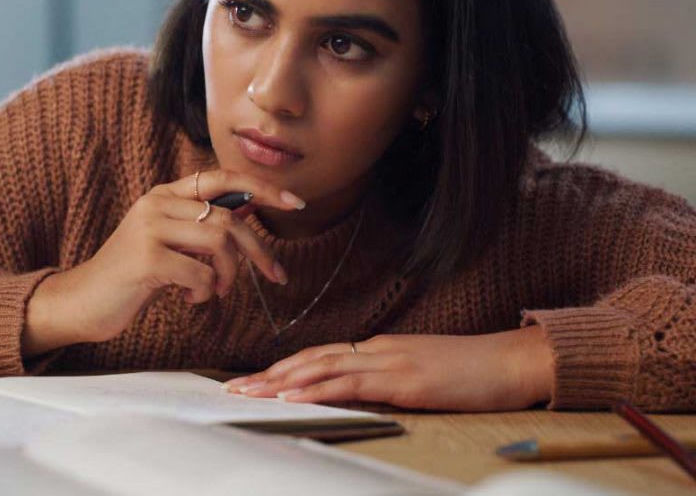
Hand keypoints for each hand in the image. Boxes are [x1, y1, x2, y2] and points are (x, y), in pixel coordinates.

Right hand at [23, 169, 304, 355]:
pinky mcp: (146, 258)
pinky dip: (206, 291)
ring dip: (230, 275)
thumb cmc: (131, 277)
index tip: (296, 202)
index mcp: (163, 196)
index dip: (263, 187)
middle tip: (276, 275)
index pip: (222, 178)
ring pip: (219, 241)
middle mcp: (156, 204)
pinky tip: (191, 299)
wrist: (81, 302)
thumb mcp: (168, 243)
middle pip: (228, 217)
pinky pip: (201, 272)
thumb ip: (200, 225)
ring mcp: (149, 229)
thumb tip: (247, 207)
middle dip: (259, 250)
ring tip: (216, 293)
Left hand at [222, 326, 553, 410]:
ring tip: (248, 393)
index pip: (321, 357)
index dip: (284, 368)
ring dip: (280, 381)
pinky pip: (351, 383)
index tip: (254, 380)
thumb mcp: (423, 374)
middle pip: (311, 359)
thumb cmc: (473, 372)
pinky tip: (293, 395)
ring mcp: (390, 362)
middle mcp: (378, 350)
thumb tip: (361, 394)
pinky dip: (317, 388)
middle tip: (232, 388)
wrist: (513, 361)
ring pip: (322, 367)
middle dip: (268, 374)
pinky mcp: (404, 380)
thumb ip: (390, 380)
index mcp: (380, 349)